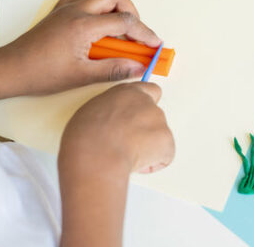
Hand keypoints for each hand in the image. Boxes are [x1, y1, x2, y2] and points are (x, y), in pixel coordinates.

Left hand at [0, 0, 160, 97]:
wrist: (11, 69)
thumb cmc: (41, 74)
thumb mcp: (81, 77)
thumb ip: (113, 69)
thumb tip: (138, 68)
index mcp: (83, 26)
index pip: (125, 22)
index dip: (145, 34)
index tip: (155, 45)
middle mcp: (76, 10)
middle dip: (132, 12)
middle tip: (136, 35)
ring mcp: (66, 8)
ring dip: (113, 5)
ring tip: (117, 29)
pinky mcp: (58, 12)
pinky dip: (94, 4)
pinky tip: (95, 24)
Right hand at [57, 83, 174, 246]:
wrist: (96, 154)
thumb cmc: (86, 136)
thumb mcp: (92, 111)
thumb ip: (111, 110)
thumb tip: (111, 123)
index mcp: (127, 92)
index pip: (149, 90)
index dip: (146, 105)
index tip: (140, 116)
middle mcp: (146, 102)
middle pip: (154, 116)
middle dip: (146, 130)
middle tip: (128, 144)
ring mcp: (159, 120)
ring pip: (159, 137)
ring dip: (148, 147)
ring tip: (126, 154)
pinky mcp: (167, 141)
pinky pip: (165, 155)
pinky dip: (154, 163)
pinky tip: (135, 163)